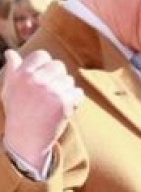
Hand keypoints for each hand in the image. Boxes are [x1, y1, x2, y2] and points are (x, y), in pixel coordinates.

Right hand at [2, 49, 83, 169]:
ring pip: (69, 79)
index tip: (42, 78)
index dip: (45, 66)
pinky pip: (78, 92)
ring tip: (53, 103)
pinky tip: (62, 109)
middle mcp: (35, 80)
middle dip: (57, 77)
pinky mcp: (64, 102)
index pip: (42, 55)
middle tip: (49, 93)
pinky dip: (74, 100)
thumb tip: (10, 53)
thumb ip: (13, 70)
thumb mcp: (10, 89)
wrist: (27, 138)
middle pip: (59, 65)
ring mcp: (51, 91)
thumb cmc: (19, 111)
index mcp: (21, 74)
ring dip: (65, 90)